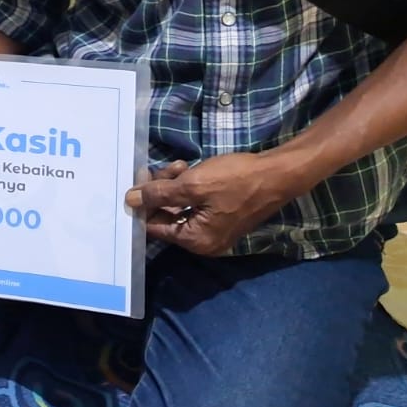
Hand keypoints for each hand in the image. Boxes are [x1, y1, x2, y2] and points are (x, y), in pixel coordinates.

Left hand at [125, 153, 298, 255]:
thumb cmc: (236, 180)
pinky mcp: (221, 215)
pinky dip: (188, 187)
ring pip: (178, 206)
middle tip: (165, 168)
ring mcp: (214, 229)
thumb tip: (129, 201)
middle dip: (160, 190)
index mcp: (195, 241)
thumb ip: (159, 195)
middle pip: (165, 216)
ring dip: (173, 185)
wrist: (277, 174)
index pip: (154, 226)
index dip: (142, 203)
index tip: (139, 179)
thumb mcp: (192, 185)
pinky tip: (188, 168)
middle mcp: (204, 242)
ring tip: (180, 165)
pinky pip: (194, 204)